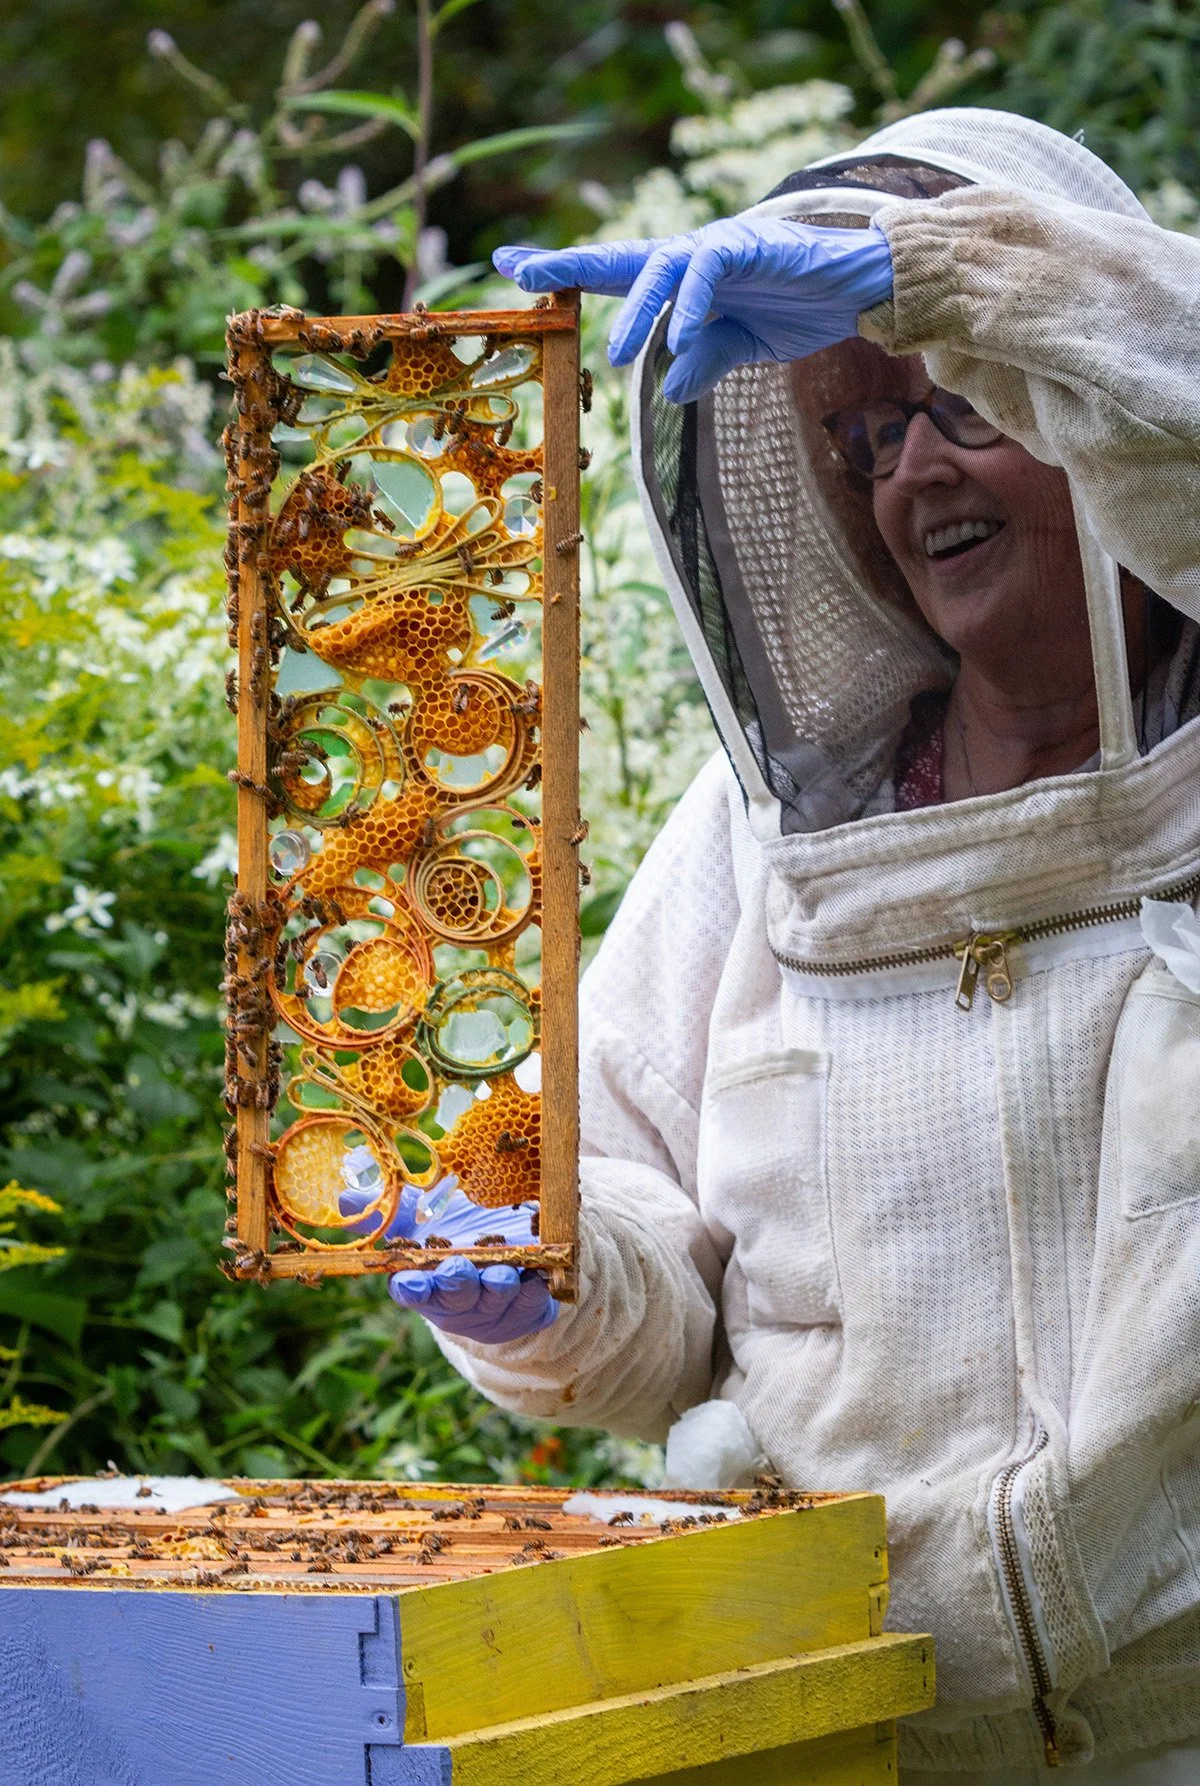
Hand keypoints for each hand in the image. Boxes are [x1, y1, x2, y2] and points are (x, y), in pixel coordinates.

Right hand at [339, 1171, 556, 1342]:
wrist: (503, 1268)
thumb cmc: (450, 1242)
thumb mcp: (419, 1222)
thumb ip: (387, 1211)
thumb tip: (345, 1198)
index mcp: (425, 1284)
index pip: (412, 1291)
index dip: (411, 1289)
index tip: (409, 1283)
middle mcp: (457, 1298)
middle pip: (453, 1295)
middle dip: (455, 1283)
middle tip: (456, 1270)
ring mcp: (493, 1303)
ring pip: (495, 1296)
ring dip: (498, 1285)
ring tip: (502, 1273)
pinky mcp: (528, 1302)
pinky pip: (534, 1295)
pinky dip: (537, 1286)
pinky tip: (540, 1274)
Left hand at [494, 218, 892, 403]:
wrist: (856, 288)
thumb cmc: (799, 308)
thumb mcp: (741, 347)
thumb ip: (703, 361)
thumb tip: (668, 389)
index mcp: (680, 279)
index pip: (613, 273)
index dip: (563, 272)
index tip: (511, 270)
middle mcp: (689, 256)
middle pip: (617, 257)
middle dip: (566, 263)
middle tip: (518, 271)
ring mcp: (716, 247)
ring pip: (658, 267)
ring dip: (634, 311)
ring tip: (616, 353)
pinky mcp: (748, 245)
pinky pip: (707, 271)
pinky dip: (689, 307)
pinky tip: (678, 341)